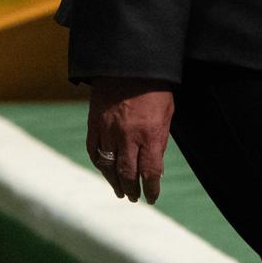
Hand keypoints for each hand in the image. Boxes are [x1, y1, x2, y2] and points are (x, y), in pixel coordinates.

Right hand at [86, 76, 174, 202]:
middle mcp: (127, 136)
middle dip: (132, 188)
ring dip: (114, 182)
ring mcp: (108, 131)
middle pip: (127, 172)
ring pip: (108, 166)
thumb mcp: (167, 113)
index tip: (152, 197)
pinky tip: (105, 171)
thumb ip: (160, 140)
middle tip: (135, 197)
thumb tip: (155, 165)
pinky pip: (94, 151)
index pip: (150, 171)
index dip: (151, 188)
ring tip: (121, 191)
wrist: (129, 64)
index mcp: (150, 133)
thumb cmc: (155, 88)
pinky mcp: (94, 124)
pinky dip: (100, 164)